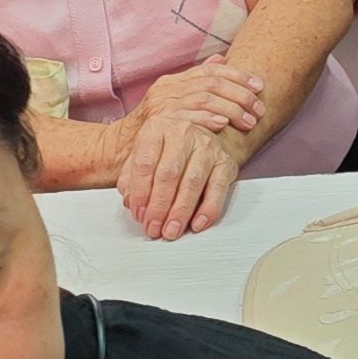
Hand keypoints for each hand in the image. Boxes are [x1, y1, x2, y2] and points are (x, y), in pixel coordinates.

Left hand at [116, 107, 249, 239]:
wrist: (199, 134)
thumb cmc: (166, 149)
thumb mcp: (142, 155)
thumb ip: (131, 178)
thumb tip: (131, 201)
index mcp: (157, 128)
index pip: (145, 163)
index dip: (140, 193)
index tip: (138, 214)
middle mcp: (183, 132)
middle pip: (169, 174)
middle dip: (159, 206)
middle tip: (153, 227)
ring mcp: (207, 146)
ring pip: (192, 183)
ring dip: (180, 212)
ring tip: (171, 230)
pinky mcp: (226, 161)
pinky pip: (218, 189)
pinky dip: (208, 209)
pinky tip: (197, 223)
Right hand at [133, 58, 268, 133]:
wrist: (117, 150)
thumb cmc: (154, 130)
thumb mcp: (173, 102)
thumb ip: (196, 82)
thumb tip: (222, 58)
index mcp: (174, 81)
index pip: (212, 70)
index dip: (239, 76)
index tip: (259, 85)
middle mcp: (167, 87)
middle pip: (212, 83)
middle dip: (241, 94)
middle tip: (259, 108)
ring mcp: (161, 104)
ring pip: (203, 98)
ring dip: (231, 109)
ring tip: (249, 121)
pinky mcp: (155, 121)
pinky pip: (185, 116)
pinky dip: (207, 119)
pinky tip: (223, 124)